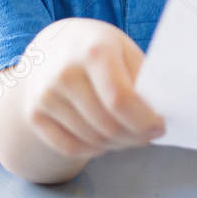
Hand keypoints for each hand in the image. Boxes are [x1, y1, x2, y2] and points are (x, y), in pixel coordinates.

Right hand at [18, 18, 165, 163]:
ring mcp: (46, 95)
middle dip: (136, 136)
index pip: (120, 99)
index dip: (144, 121)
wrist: (49, 47)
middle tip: (148, 135)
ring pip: (92, 140)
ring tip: (128, 134)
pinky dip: (94, 150)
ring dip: (118, 144)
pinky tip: (105, 140)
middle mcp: (65, 73)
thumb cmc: (96, 49)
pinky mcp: (35, 114)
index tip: (160, 127)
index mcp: (94, 51)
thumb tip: (161, 113)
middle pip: (108, 125)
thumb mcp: (124, 49)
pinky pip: (71, 148)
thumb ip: (143, 79)